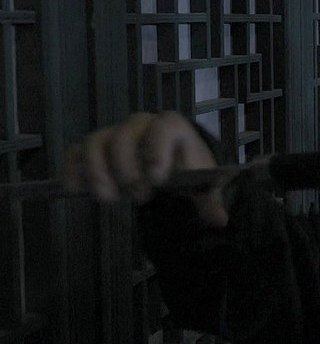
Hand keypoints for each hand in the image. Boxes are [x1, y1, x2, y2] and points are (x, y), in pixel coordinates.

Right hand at [65, 111, 228, 226]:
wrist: (169, 162)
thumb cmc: (187, 168)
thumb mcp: (202, 183)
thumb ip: (210, 200)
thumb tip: (220, 220)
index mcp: (172, 127)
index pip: (164, 127)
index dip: (158, 150)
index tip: (156, 179)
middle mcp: (140, 124)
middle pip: (125, 137)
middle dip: (128, 170)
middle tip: (139, 196)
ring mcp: (114, 134)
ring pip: (96, 142)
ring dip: (98, 172)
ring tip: (109, 198)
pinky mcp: (94, 149)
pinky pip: (77, 152)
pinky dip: (73, 169)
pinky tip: (75, 190)